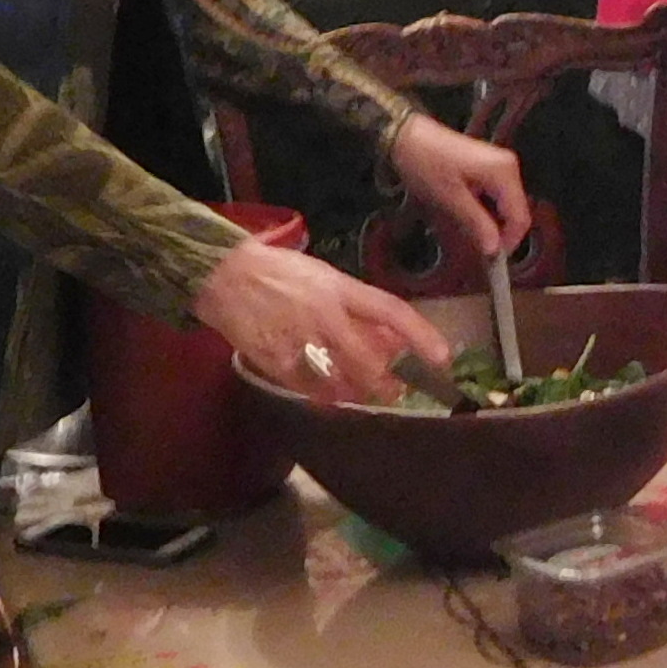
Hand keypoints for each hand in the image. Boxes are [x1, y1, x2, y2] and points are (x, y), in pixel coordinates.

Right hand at [192, 239, 449, 406]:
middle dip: (386, 384)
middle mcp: (323, 314)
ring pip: (340, 381)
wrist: (223, 275)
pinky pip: (309, 389)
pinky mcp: (274, 360)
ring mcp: (298, 339)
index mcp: (339, 288)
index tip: (443, 358)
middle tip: (395, 391)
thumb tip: (391, 339)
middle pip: (368, 361)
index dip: (421, 335)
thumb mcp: (326, 278)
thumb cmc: (280, 273)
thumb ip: (358, 308)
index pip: (391, 311)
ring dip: (355, 392)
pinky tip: (326, 394)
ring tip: (359, 392)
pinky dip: (323, 395)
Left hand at [388, 112, 529, 261]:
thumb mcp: (451, 199)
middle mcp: (509, 167)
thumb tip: (495, 250)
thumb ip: (477, 224)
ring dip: (493, 222)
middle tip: (478, 247)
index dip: (510, 241)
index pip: (520, 217)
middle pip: (516, 211)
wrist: (406, 136)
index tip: (491, 259)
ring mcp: (500, 164)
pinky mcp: (489, 165)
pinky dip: (487, 209)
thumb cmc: (427, 165)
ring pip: (507, 205)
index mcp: (504, 173)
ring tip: (470, 232)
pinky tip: (469, 214)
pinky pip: (497, 195)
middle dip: (501, 232)